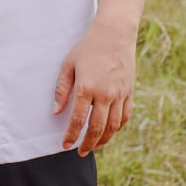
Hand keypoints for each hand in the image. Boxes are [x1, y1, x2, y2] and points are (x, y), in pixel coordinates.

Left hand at [54, 18, 136, 156]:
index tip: (65, 145)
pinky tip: (110, 132)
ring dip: (103, 140)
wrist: (115, 34)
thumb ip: (61, 90)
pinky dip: (118, 128)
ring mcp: (119, 94)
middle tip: (80, 151)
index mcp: (86, 88)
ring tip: (94, 146)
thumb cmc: (88, 48)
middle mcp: (105, 94)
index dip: (71, 135)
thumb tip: (56, 112)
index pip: (77, 120)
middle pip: (97, 128)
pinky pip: (125, 116)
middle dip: (88, 143)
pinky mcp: (129, 92)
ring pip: (113, 126)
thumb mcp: (68, 65)